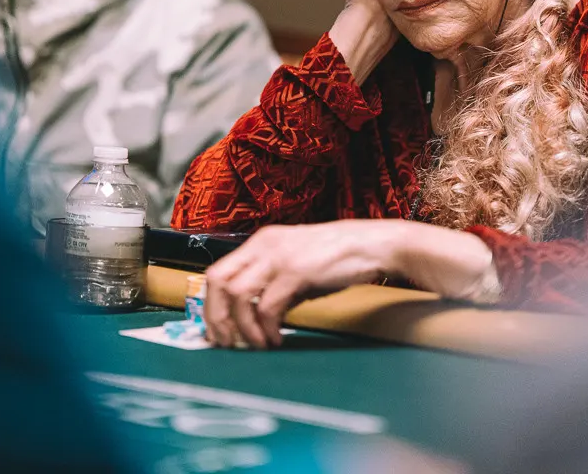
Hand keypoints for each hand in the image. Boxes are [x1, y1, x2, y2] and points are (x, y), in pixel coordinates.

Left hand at [201, 219, 497, 349]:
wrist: (377, 245)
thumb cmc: (342, 258)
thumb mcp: (299, 267)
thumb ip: (274, 284)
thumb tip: (252, 316)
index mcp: (262, 241)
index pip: (216, 271)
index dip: (210, 305)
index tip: (216, 331)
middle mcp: (264, 244)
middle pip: (217, 282)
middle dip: (216, 319)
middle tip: (226, 345)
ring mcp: (279, 256)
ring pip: (238, 296)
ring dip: (242, 328)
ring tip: (257, 346)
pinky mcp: (296, 271)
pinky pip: (266, 306)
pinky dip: (266, 329)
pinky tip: (277, 340)